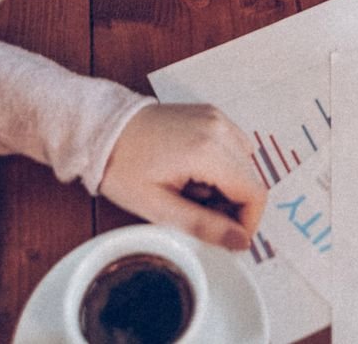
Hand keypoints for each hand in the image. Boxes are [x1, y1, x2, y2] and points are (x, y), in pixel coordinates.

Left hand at [97, 103, 267, 251]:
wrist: (103, 129)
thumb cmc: (123, 168)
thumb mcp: (158, 207)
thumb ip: (204, 226)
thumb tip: (241, 242)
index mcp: (207, 151)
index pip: (254, 193)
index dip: (247, 223)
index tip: (226, 238)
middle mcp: (219, 128)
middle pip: (252, 178)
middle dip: (235, 206)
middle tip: (200, 216)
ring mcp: (216, 117)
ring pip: (246, 163)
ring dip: (229, 186)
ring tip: (193, 193)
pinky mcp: (211, 114)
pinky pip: (234, 146)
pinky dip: (224, 166)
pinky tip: (195, 173)